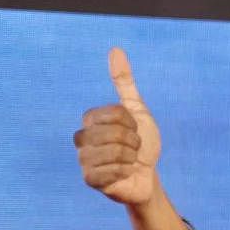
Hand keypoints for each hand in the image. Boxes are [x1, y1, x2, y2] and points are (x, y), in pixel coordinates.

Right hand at [73, 48, 160, 204]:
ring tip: (129, 161)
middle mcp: (82, 138)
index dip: (131, 123)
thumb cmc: (141, 143)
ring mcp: (83, 159)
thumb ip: (124, 82)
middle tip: (133, 148)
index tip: (133, 130)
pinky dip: (125, 172)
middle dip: (133, 142)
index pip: (114, 113)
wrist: (147, 175)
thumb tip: (115, 50)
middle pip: (113, 133)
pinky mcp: (90, 179)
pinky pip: (110, 172)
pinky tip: (124, 174)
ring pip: (113, 153)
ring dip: (130, 158)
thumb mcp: (138, 110)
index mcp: (90, 119)